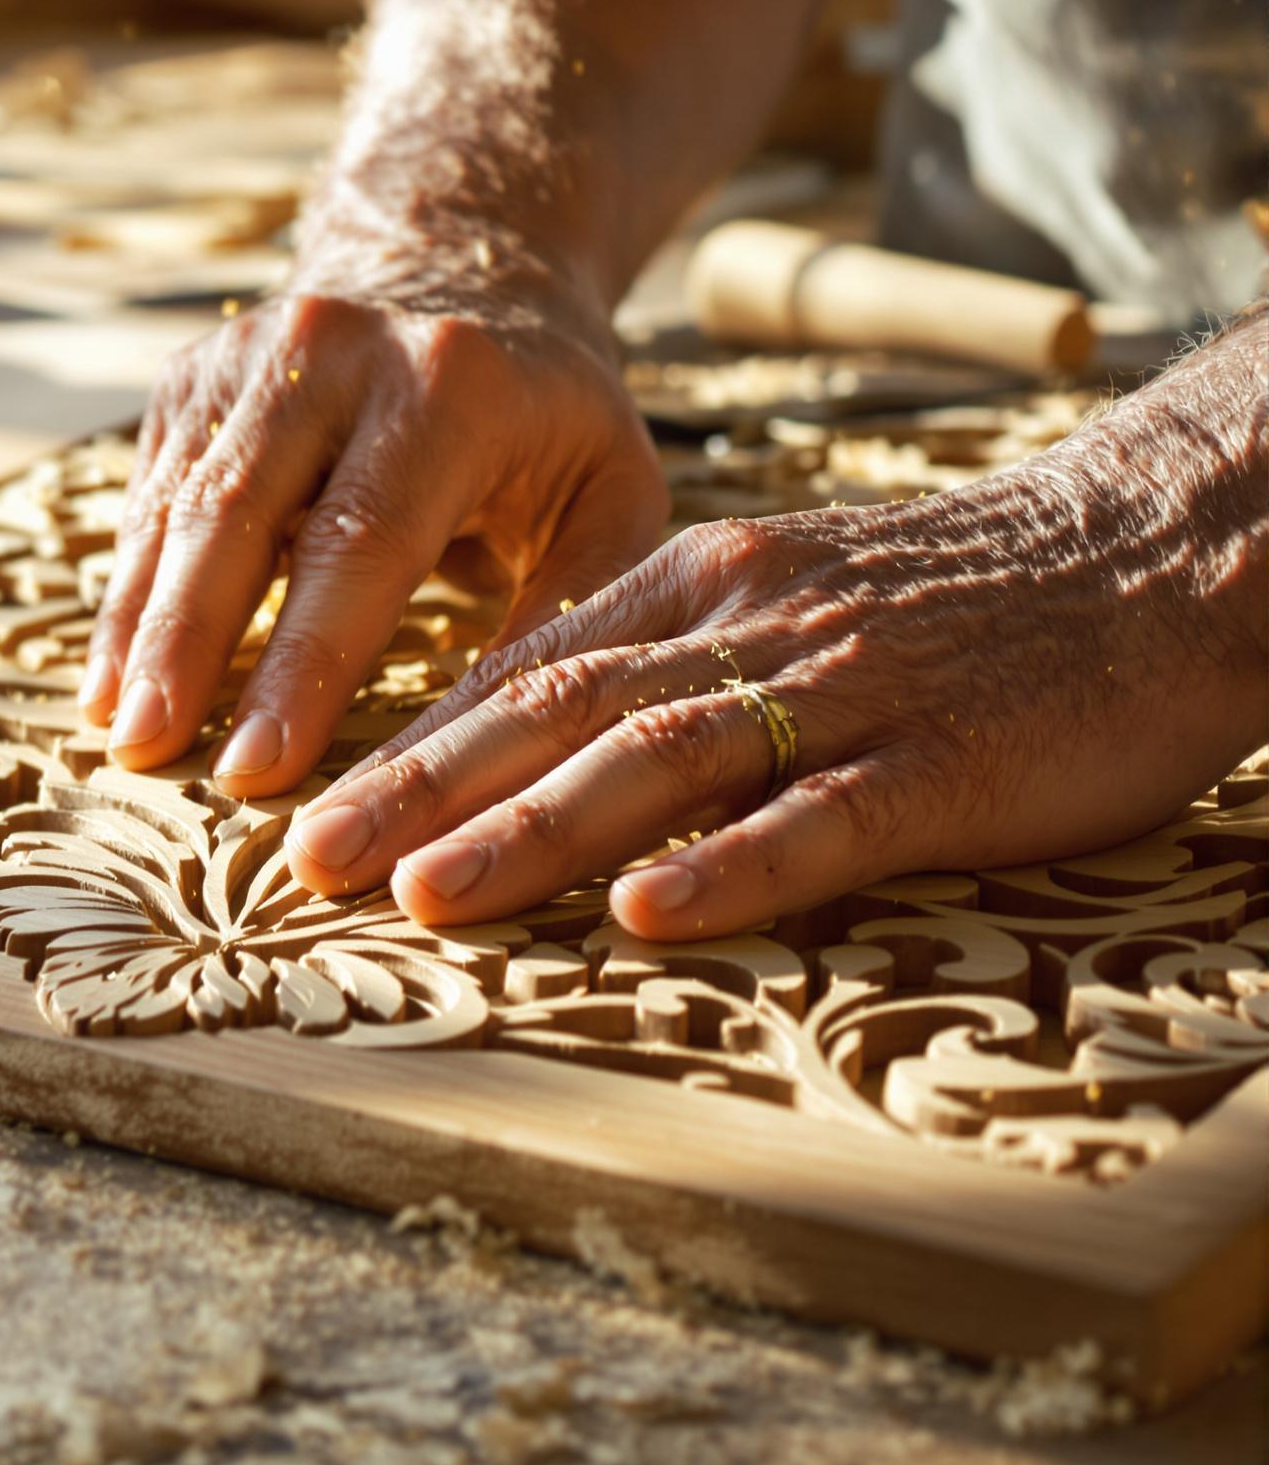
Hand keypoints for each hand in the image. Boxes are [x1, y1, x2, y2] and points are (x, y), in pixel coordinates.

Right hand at [81, 276, 667, 798]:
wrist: (463, 263)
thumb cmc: (548, 414)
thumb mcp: (611, 491)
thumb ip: (572, 607)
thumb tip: (497, 746)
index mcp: (450, 386)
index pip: (361, 541)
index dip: (303, 662)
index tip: (262, 768)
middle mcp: (333, 352)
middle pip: (237, 516)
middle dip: (189, 645)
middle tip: (152, 754)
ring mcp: (246, 355)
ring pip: (176, 509)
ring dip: (140, 630)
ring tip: (120, 733)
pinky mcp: (191, 377)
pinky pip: (148, 499)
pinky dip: (129, 594)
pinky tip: (113, 680)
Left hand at [284, 403, 1268, 939]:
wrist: (1159, 550)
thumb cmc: (952, 600)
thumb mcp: (782, 597)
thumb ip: (662, 662)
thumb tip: (521, 744)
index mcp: (700, 584)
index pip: (524, 668)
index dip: (408, 743)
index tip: (305, 805)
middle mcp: (748, 623)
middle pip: (555, 711)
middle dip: (418, 791)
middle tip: (305, 863)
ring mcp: (846, 690)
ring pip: (658, 759)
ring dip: (531, 830)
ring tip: (425, 894)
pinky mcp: (945, 761)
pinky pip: (822, 816)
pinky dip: (728, 865)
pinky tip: (645, 914)